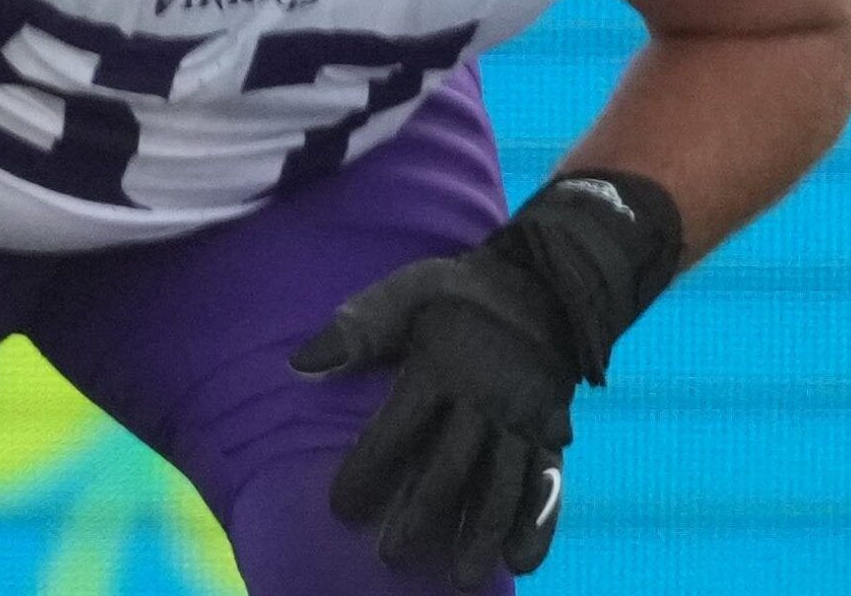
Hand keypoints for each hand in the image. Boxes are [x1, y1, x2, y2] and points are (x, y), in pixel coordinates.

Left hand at [291, 245, 579, 587]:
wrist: (545, 284)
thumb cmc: (459, 293)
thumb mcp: (407, 292)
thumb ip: (358, 328)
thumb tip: (299, 364)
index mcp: (441, 368)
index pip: (397, 429)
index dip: (367, 469)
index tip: (339, 507)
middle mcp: (483, 402)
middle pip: (450, 468)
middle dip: (419, 515)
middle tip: (390, 557)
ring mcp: (521, 421)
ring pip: (500, 485)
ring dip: (480, 533)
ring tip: (459, 578)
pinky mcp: (551, 433)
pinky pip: (546, 482)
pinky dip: (537, 522)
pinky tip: (522, 561)